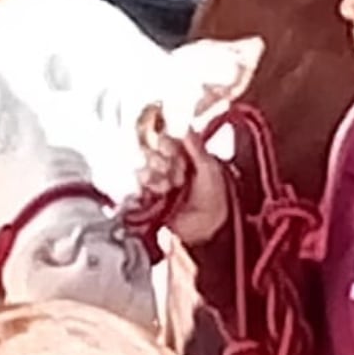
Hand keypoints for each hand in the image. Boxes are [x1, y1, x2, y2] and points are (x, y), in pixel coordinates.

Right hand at [136, 118, 229, 246]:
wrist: (209, 227)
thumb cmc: (215, 199)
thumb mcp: (210, 168)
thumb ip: (196, 148)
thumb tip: (184, 127)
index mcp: (182, 155)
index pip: (164, 140)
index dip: (168, 146)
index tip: (178, 156)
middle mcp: (167, 167)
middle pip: (150, 151)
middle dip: (163, 161)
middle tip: (179, 176)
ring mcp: (157, 182)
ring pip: (143, 167)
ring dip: (155, 174)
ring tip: (170, 186)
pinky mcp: (148, 198)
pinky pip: (139, 185)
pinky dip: (148, 186)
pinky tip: (160, 191)